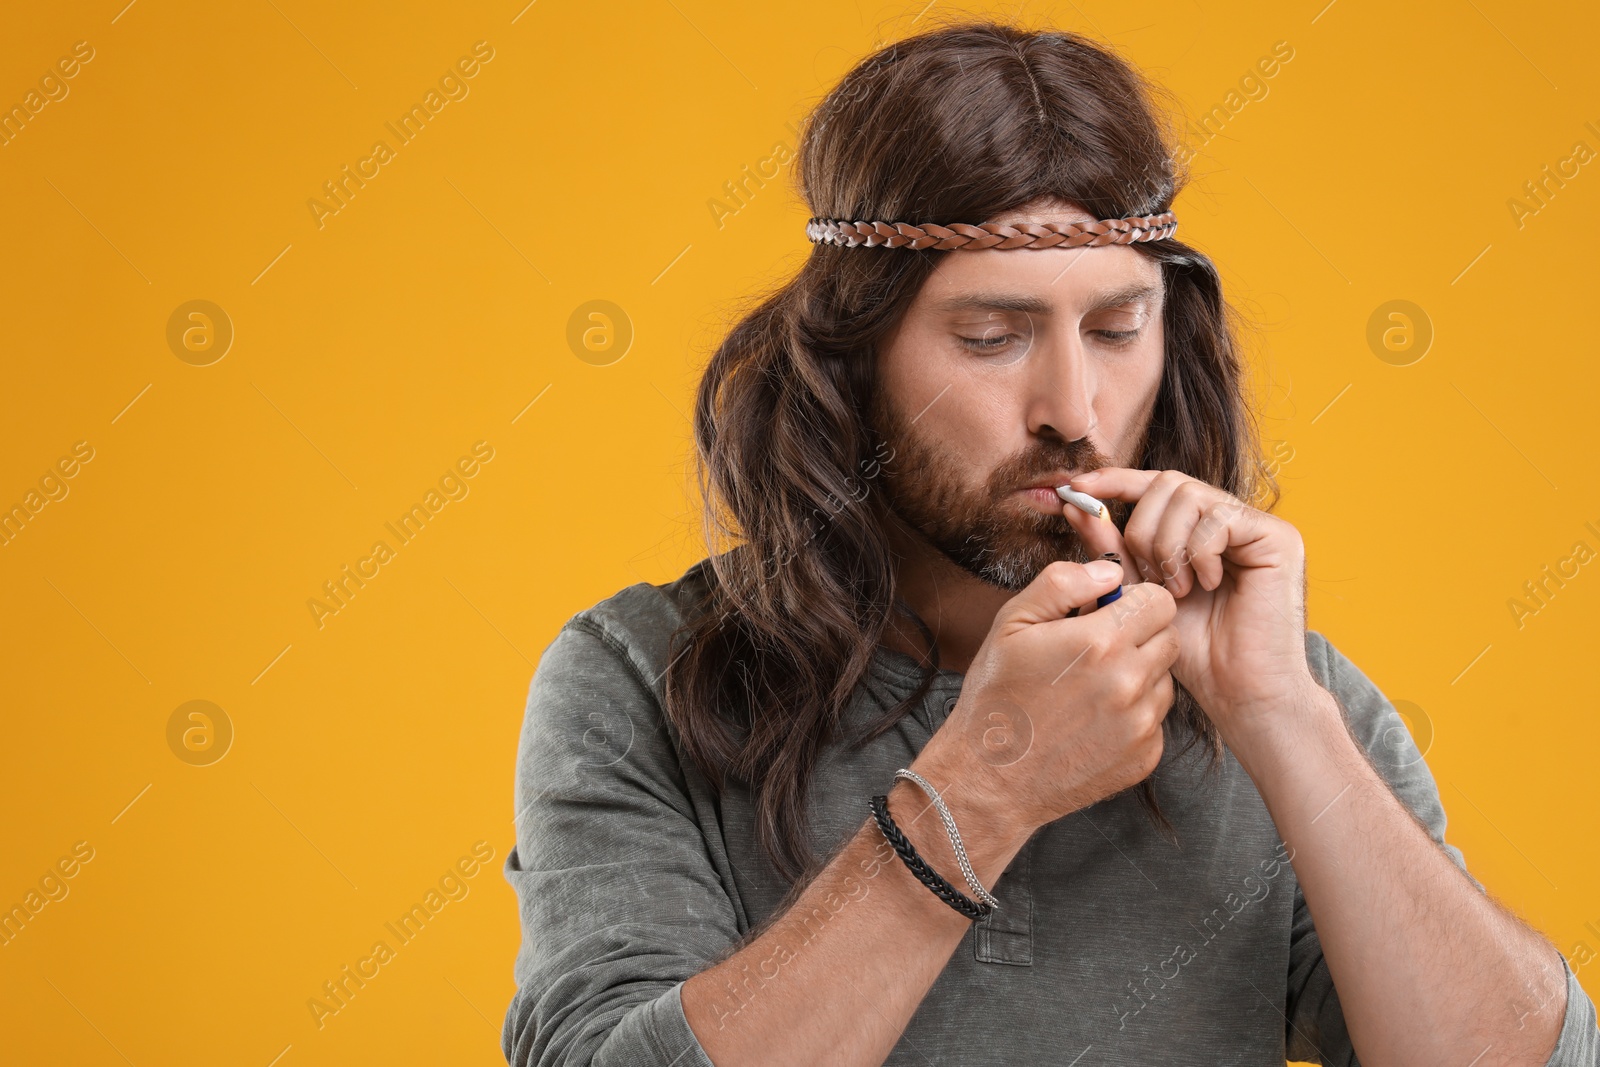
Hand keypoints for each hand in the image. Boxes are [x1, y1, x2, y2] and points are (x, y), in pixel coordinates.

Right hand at [920, 558, 1181, 833]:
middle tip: (1097, 651)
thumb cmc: (996, 696)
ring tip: (1091, 690)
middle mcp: (1129, 682)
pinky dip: (1133, 716)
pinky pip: (1156, 720)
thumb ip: (1062, 583)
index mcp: (1099, 642)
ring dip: (1139, 677)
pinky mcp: (1145, 757)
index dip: (1135, 601)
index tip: (1110, 613)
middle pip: (1169, 638)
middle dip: (1140, 636)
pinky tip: (1093, 722)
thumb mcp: (1011, 623)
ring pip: (1165, 679)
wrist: (989, 778)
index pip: (1160, 601)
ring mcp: (1140, 724)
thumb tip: (1110, 570)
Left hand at [1060, 468, 1318, 740]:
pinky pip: (1218, 518)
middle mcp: (1229, 519)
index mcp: (1197, 529)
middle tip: (1150, 578)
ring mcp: (1255, 525)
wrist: (1239, 693)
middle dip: (1141, 530)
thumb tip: (1077, 507)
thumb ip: (1113, 550)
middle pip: (1167, 484)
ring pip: (1187, 495)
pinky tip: (1206, 585)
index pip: (1153, 485)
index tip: (1076, 488)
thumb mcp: (1138, 594)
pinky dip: (1198, 553)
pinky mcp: (1278, 536)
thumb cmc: (1194, 652)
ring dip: (1167, 546)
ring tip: (1178, 590)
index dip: (1114, 481)